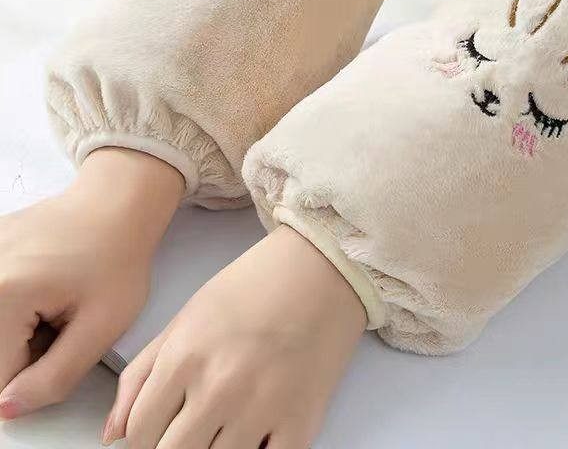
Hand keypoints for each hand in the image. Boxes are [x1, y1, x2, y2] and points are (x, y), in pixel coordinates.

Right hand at [0, 148, 182, 418]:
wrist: (118, 203)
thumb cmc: (118, 254)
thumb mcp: (103, 325)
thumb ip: (55, 377)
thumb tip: (10, 408)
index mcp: (4, 295)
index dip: (36, 374)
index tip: (63, 343)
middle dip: (22, 352)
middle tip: (60, 321)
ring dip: (17, 332)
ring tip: (53, 302)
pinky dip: (13, 309)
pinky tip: (41, 289)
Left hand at [105, 225, 366, 447]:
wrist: (324, 266)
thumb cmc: (257, 283)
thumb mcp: (189, 315)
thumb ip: (142, 372)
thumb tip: (113, 434)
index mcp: (185, 357)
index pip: (138, 434)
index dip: (140, 440)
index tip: (154, 434)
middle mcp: (219, 388)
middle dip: (172, 447)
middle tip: (188, 429)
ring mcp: (262, 409)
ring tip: (222, 426)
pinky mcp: (301, 422)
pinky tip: (253, 434)